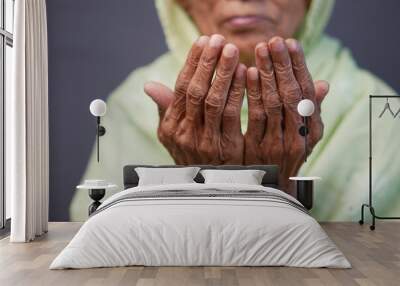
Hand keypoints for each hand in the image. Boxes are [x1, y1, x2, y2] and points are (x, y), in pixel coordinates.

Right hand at [144, 35, 245, 164]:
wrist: (207, 187)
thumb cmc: (190, 155)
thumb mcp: (171, 136)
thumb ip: (165, 109)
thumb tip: (148, 86)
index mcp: (171, 126)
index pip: (180, 88)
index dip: (192, 63)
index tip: (203, 41)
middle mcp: (185, 133)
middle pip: (196, 91)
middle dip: (208, 63)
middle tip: (219, 40)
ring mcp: (205, 142)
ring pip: (214, 101)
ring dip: (223, 73)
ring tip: (232, 50)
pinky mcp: (227, 148)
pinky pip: (233, 116)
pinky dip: (238, 93)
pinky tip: (246, 74)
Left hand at [244, 37, 328, 193]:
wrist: (271, 191)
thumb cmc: (286, 158)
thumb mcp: (304, 138)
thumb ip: (310, 111)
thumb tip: (323, 84)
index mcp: (311, 131)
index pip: (307, 93)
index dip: (300, 67)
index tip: (292, 44)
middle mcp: (298, 137)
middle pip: (291, 94)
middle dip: (282, 65)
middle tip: (273, 41)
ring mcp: (277, 144)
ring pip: (273, 103)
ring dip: (266, 74)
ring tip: (260, 50)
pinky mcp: (257, 150)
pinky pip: (254, 117)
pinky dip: (251, 93)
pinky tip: (245, 74)